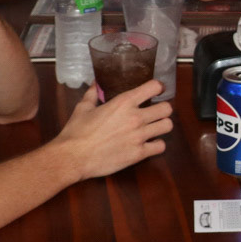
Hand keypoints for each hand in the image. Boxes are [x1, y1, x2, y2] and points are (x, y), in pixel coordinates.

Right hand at [52, 79, 174, 177]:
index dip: (158, 87)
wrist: (73, 157)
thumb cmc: (76, 132)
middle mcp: (135, 117)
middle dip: (163, 109)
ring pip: (167, 126)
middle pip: (166, 108)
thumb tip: (96, 84)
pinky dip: (157, 145)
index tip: (156, 90)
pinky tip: (149, 144)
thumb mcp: (83, 108)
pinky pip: (160, 147)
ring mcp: (139, 136)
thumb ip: (93, 94)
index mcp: (123, 102)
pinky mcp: (139, 154)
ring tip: (154, 127)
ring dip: (162, 126)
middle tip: (156, 112)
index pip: (153, 87)